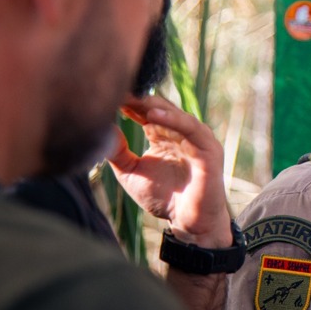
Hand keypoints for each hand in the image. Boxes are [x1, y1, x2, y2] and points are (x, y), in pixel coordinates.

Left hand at [107, 94, 231, 247]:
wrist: (189, 223)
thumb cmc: (164, 198)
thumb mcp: (132, 173)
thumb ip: (118, 153)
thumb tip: (102, 130)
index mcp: (164, 135)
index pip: (145, 111)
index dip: (128, 102)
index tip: (107, 92)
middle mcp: (181, 133)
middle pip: (159, 108)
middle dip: (138, 98)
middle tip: (117, 86)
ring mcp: (196, 139)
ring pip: (175, 114)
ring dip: (154, 105)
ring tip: (134, 97)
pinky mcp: (208, 149)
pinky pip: (191, 129)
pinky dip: (174, 120)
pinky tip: (154, 115)